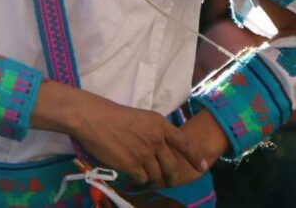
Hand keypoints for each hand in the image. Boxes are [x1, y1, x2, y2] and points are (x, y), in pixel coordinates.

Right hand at [66, 92, 209, 188]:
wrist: (93, 118)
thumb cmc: (113, 115)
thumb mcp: (142, 117)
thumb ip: (155, 131)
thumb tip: (163, 147)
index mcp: (160, 124)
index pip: (184, 143)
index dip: (195, 157)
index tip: (203, 166)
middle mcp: (156, 140)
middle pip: (172, 166)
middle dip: (172, 177)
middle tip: (169, 181)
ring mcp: (145, 153)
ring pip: (157, 175)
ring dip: (153, 179)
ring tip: (146, 178)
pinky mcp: (132, 165)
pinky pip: (142, 179)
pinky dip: (140, 181)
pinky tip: (134, 178)